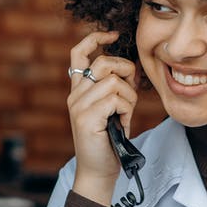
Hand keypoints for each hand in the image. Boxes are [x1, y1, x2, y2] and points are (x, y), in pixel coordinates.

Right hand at [66, 30, 138, 205]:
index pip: (79, 53)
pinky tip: (123, 125)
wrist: (98, 172)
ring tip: (126, 116)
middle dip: (126, 73)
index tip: (113, 35)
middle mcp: (75, 95)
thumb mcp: (110, 111)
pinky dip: (126, 111)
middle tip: (131, 92)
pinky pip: (115, 99)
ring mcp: (79, 107)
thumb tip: (130, 71)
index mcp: (79, 91)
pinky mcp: (87, 118)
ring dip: (129, 98)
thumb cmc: (108, 142)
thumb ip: (112, 90)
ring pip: (113, 82)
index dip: (95, 38)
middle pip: (104, 63)